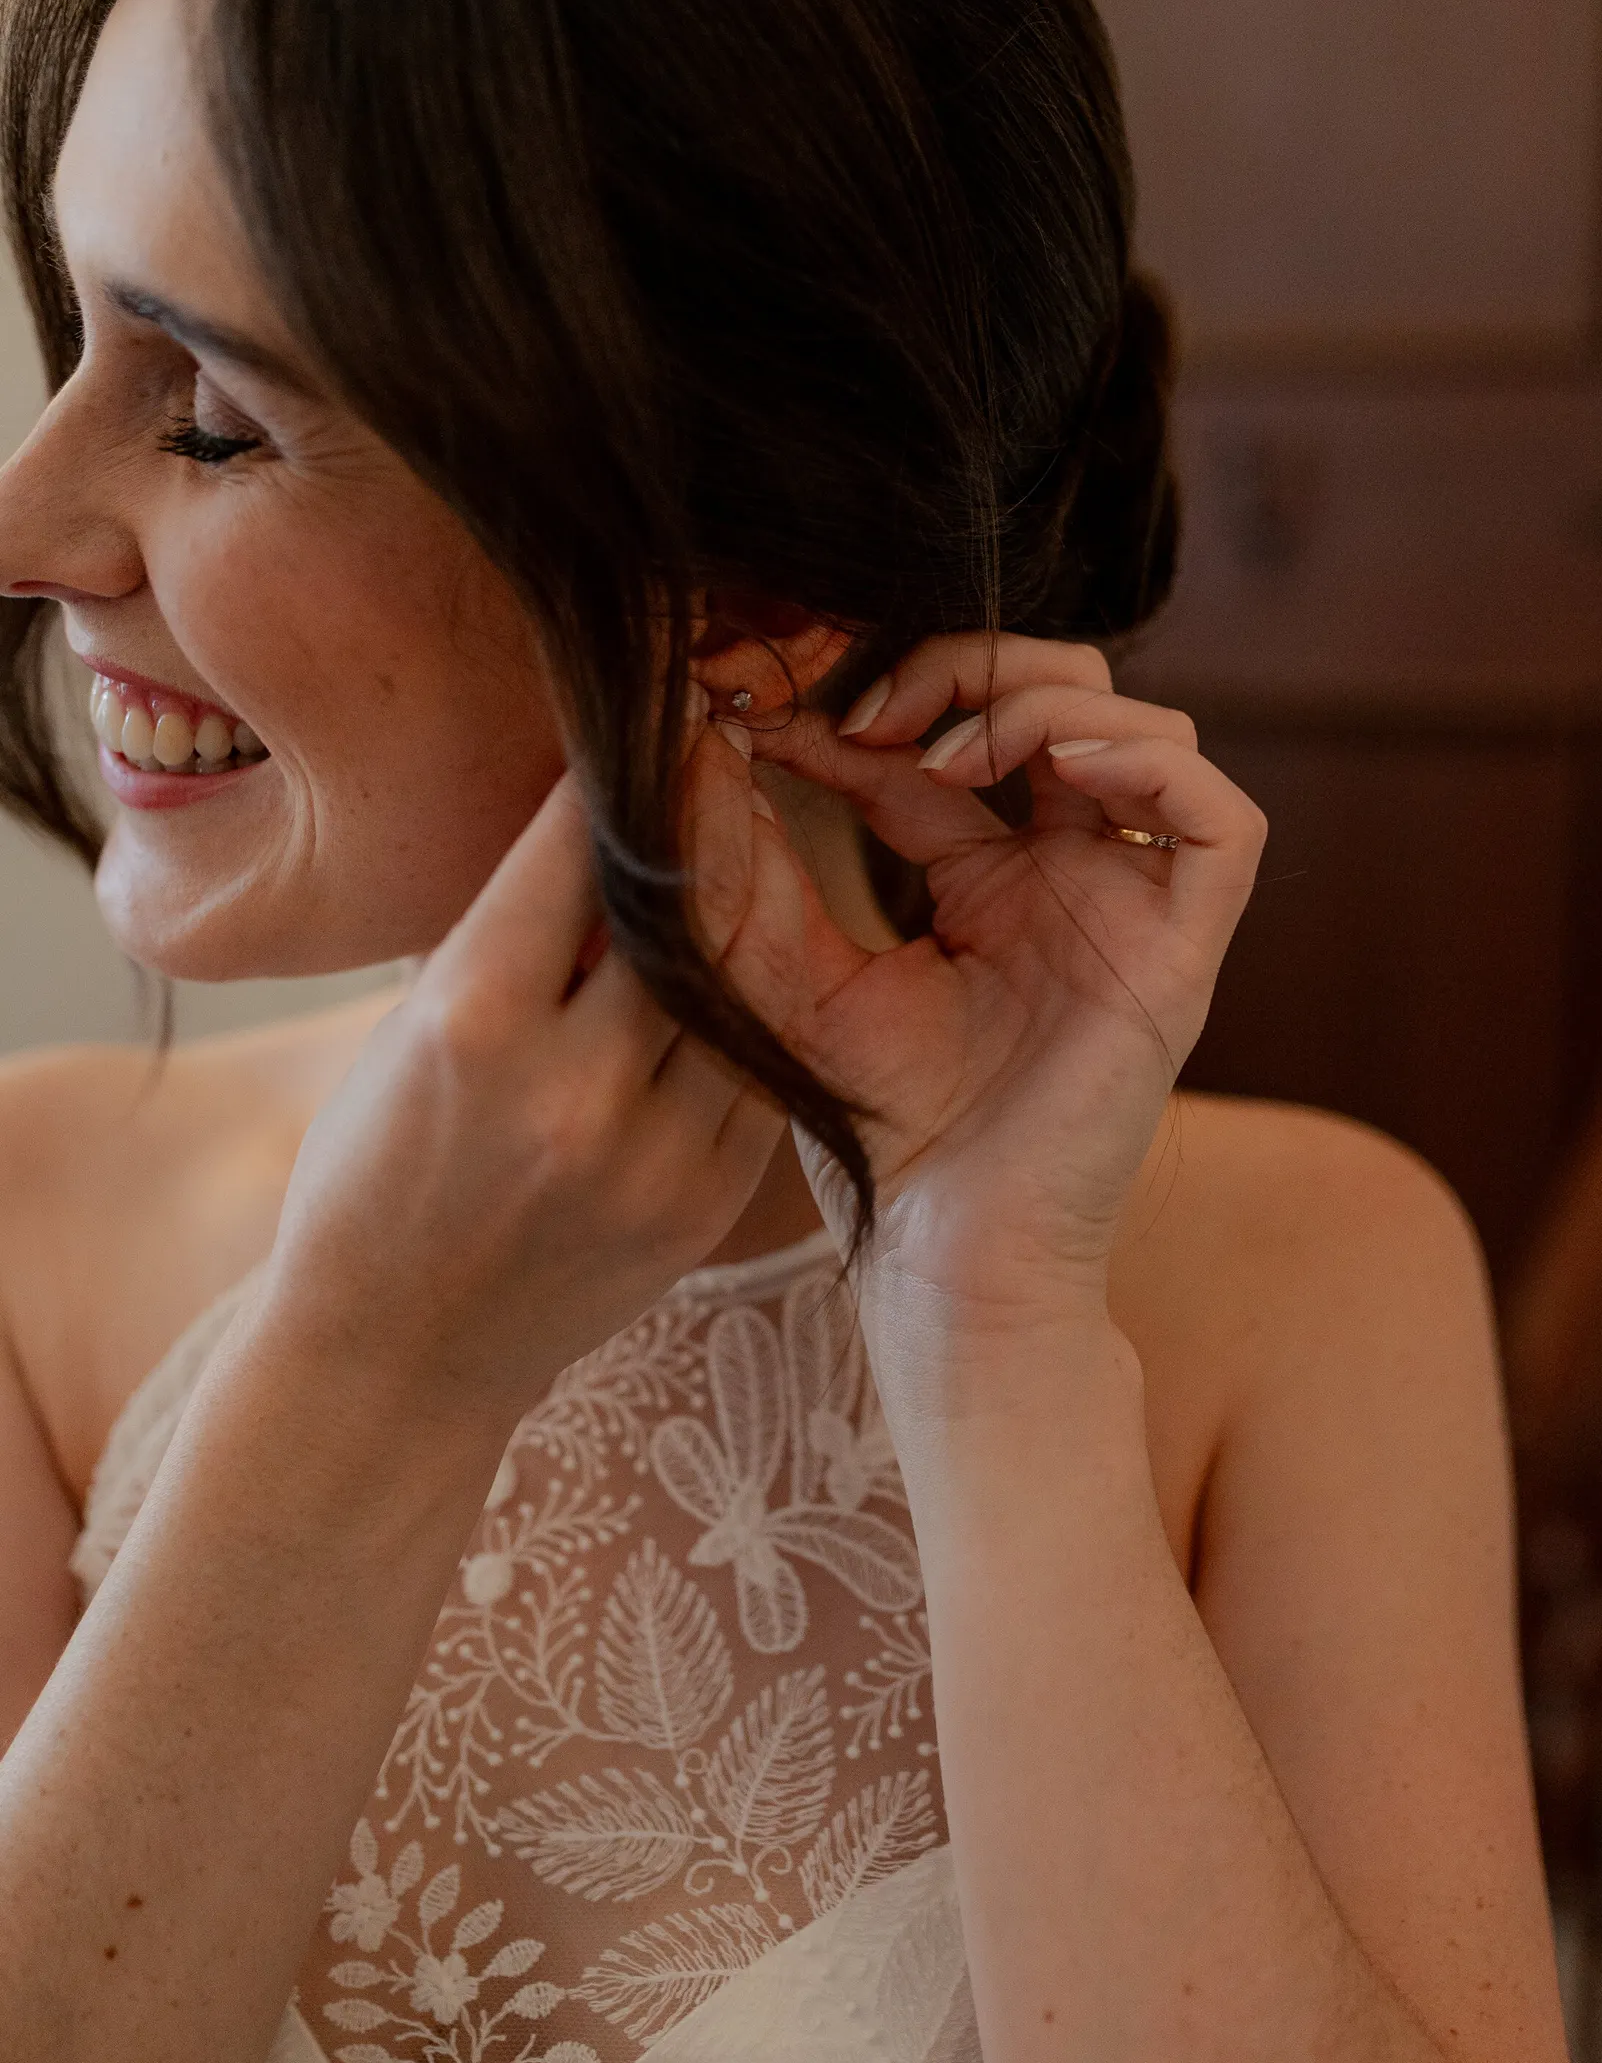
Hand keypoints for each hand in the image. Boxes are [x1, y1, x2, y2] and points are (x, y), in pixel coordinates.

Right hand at [265, 711, 786, 1421]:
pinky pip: (761, 1074)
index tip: (661, 711)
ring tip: (746, 852)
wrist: (398, 1352)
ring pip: (741, 988)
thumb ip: (507, 929)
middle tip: (726, 758)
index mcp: (472, 1020)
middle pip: (683, 909)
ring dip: (744, 914)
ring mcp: (651, 1155)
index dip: (625, 769)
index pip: (576, 850)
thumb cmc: (378, 1166)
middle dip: (706, 824)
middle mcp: (570, 1086)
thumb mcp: (410, 1025)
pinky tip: (744, 974)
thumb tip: (599, 806)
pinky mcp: (705, 1207)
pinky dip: (752, 1016)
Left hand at [728, 637, 1265, 1324]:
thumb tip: (694, 743)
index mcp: (988, 881)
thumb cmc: (873, 1139)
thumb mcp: (787, 976)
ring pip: (1147, 728)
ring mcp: (1132, 912)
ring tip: (944, 754)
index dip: (867, 699)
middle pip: (1065, 695)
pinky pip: (1222, 820)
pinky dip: (1147, 761)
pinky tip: (1050, 768)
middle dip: (968, 666)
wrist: (939, 1259)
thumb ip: (748, 868)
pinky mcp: (1181, 956)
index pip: (945, 738)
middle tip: (870, 712)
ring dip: (1042, 702)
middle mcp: (1071, 879)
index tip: (770, 707)